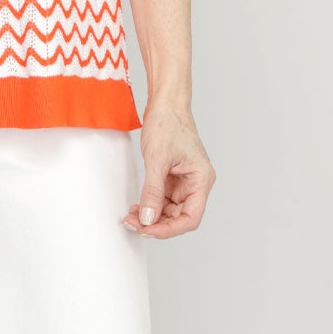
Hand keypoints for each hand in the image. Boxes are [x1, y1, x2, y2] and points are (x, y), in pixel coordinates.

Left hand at [121, 99, 215, 239]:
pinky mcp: (173, 177)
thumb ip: (152, 191)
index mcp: (201, 179)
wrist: (165, 102)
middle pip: (179, 216)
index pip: (191, 217)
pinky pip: (163, 198)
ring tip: (131, 216)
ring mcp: (185, 181)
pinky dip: (150, 203)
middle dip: (156, 223)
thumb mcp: (157, 159)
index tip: (148, 231)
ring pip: (170, 209)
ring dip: (151, 215)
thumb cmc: (168, 123)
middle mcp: (196, 183)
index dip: (170, 229)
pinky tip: (137, 206)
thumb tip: (148, 219)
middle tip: (133, 224)